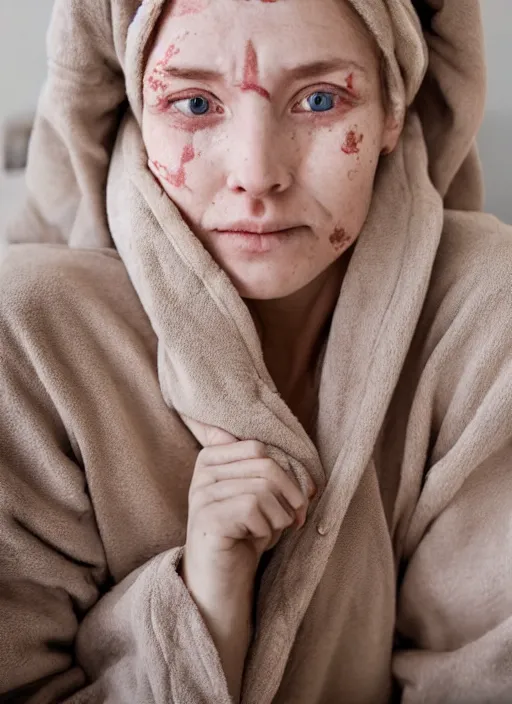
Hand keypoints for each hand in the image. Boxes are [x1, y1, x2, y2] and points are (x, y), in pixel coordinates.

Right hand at [180, 415, 315, 597]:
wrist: (222, 580)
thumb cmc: (244, 536)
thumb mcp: (259, 499)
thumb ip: (273, 477)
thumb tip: (311, 482)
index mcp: (211, 459)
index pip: (257, 448)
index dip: (285, 474)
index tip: (293, 500)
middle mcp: (202, 473)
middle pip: (265, 466)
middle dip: (289, 497)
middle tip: (293, 520)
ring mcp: (201, 495)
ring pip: (262, 488)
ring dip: (278, 517)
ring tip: (269, 532)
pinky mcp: (207, 518)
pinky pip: (252, 509)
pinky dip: (266, 529)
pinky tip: (256, 540)